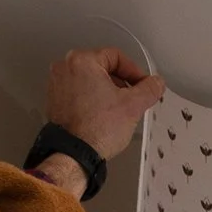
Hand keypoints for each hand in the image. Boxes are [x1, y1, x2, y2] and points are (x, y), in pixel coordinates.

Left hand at [44, 46, 165, 160]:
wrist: (73, 154)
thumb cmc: (98, 129)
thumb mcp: (133, 106)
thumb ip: (149, 89)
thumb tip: (156, 83)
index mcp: (82, 60)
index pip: (116, 57)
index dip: (135, 71)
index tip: (143, 85)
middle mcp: (65, 67)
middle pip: (102, 67)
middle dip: (121, 82)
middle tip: (132, 99)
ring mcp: (57, 83)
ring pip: (90, 80)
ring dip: (107, 91)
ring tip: (118, 110)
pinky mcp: (55, 100)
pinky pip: (79, 92)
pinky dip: (93, 99)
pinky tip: (103, 116)